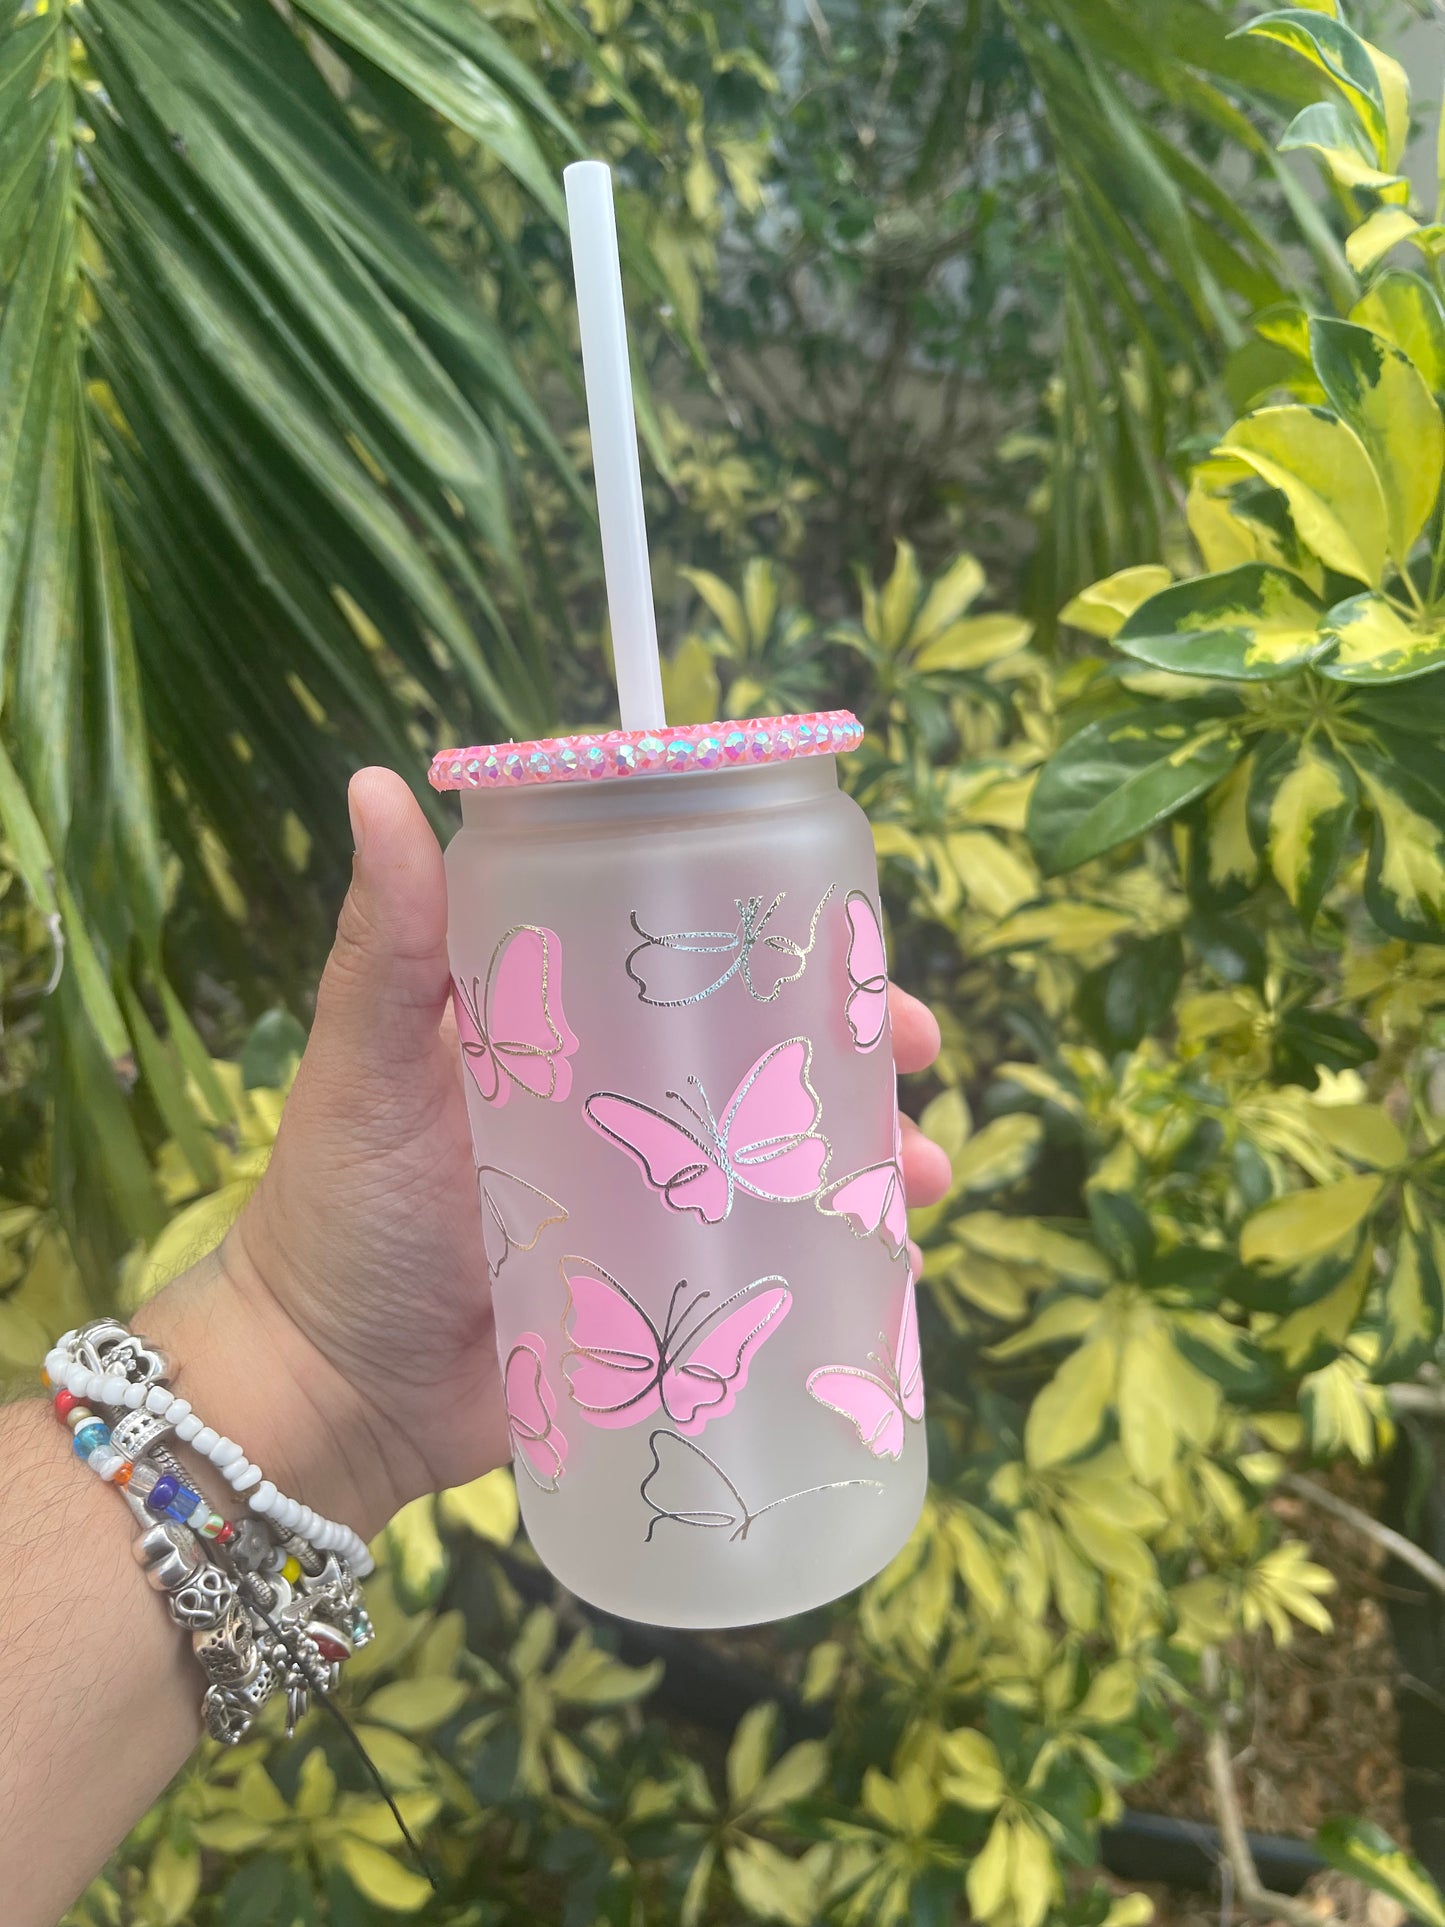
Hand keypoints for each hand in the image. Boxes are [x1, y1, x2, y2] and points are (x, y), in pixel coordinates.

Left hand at [146, 769, 951, 1543]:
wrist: (328, 1394)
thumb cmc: (338, 1213)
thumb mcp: (366, 1063)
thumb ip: (388, 939)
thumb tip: (377, 779)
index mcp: (565, 1039)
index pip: (689, 967)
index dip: (778, 946)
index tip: (849, 941)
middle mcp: (622, 1112)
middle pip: (760, 1063)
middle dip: (852, 1054)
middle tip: (915, 1052)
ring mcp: (651, 1211)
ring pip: (785, 1167)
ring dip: (868, 1160)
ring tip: (922, 1177)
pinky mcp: (666, 1304)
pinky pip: (770, 1273)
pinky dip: (835, 1264)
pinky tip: (895, 1267)